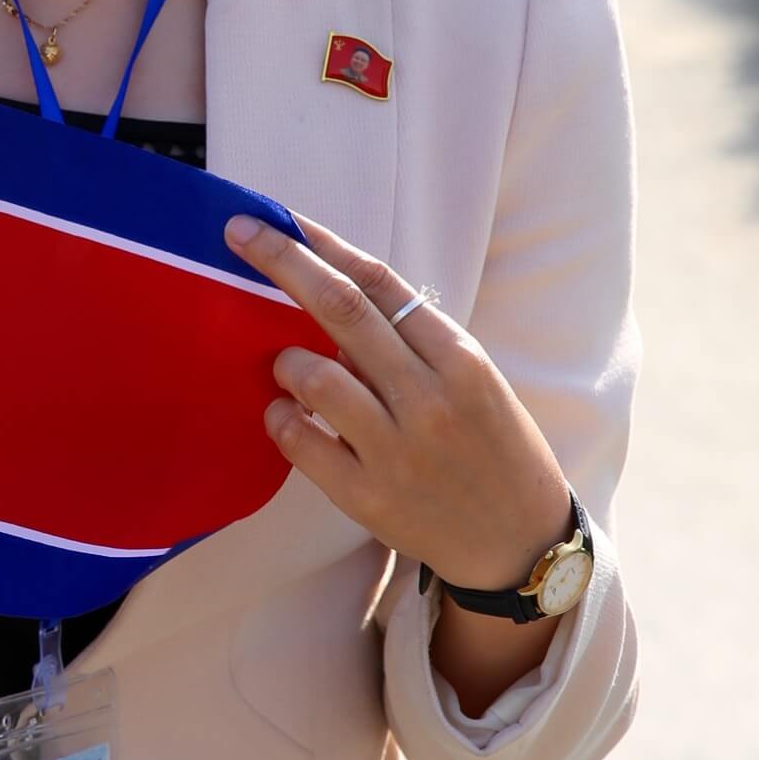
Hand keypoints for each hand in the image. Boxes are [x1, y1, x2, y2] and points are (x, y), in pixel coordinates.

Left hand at [224, 211, 574, 588]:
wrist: (518, 540)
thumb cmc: (491, 445)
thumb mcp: (473, 379)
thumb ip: (411, 341)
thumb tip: (331, 291)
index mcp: (460, 359)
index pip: (379, 282)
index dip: (323, 244)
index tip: (280, 218)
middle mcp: (430, 399)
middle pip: (342, 309)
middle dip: (284, 261)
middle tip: (240, 233)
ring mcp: (398, 451)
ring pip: (315, 377)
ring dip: (286, 360)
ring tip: (288, 367)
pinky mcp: (369, 498)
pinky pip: (301, 443)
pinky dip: (280, 419)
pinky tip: (284, 414)